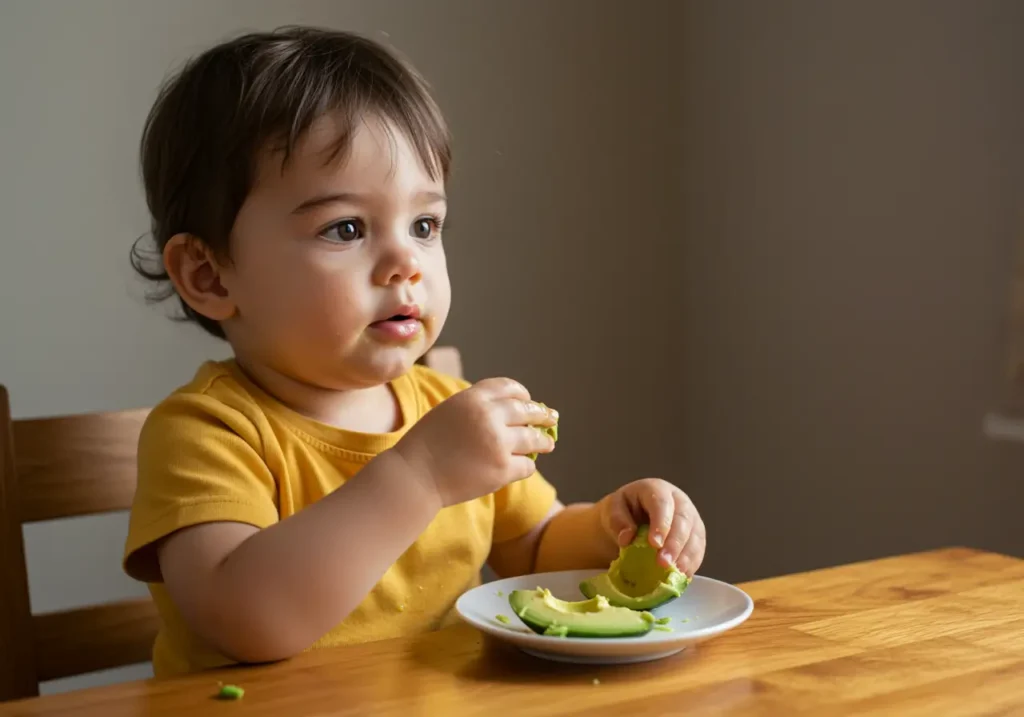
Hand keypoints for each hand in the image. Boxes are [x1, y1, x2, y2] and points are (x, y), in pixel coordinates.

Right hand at [393, 378, 557, 508]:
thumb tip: (512, 409)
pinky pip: (526, 465)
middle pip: (527, 411)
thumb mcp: (449, 411)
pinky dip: (526, 466)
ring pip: (533, 439)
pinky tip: (523, 466)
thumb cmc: (427, 445)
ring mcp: (498, 443)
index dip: (522, 394)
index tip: (528, 400)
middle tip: (551, 419)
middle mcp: (489, 416)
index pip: (509, 388)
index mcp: (473, 397)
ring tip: (548, 444)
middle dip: (541, 415)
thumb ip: (477, 406)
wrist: (414, 476)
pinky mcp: (502, 469)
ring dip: (543, 441)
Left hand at [598, 478, 705, 575]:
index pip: (662, 503)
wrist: (633, 517)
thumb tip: (626, 537)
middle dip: (674, 543)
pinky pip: (699, 549)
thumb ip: (617, 520)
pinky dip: (692, 563)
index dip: (661, 523)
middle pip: (683, 520)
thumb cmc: (623, 511)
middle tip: (663, 563)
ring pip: (695, 535)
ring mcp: (691, 517)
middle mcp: (678, 500)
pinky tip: (682, 575)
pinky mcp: (696, 535)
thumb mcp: (612, 510)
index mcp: (656, 489)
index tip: (654, 544)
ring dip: (686, 556)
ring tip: (674, 573)